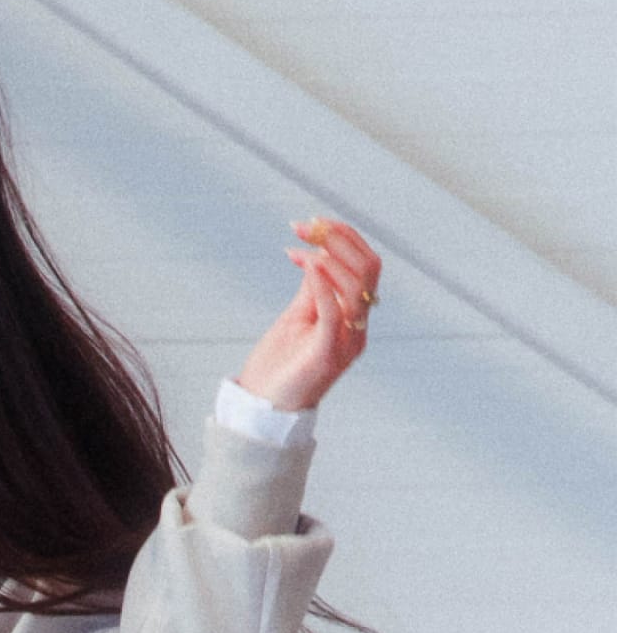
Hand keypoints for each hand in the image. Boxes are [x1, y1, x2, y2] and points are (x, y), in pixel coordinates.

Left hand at [234, 214, 381, 414]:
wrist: (262, 409)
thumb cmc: (279, 365)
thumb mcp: (299, 316)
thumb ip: (314, 288)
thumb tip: (317, 253)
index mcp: (355, 317)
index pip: (366, 265)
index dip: (343, 237)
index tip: (309, 223)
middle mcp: (358, 328)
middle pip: (369, 269)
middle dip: (338, 239)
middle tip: (303, 226)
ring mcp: (346, 342)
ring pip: (358, 287)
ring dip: (329, 256)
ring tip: (300, 243)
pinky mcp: (327, 355)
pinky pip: (334, 312)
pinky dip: (322, 283)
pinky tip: (306, 263)